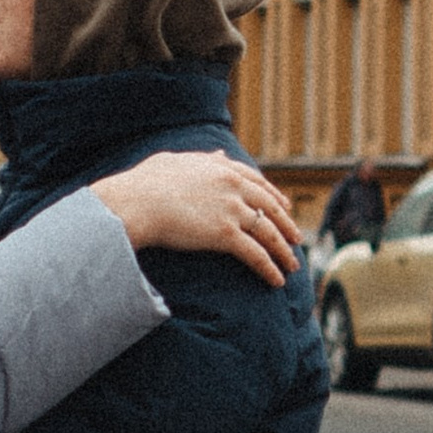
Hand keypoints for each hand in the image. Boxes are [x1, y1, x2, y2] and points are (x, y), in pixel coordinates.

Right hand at [91, 151, 302, 284]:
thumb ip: (203, 158)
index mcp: (221, 167)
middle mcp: (232, 186)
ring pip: (268, 232)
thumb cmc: (144, 183)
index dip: (273, 196)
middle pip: (269, 207)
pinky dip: (269, 268)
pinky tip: (277, 280)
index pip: (257, 181)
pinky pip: (255, 254)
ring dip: (284, 251)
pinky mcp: (225, 234)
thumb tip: (220, 152)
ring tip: (293, 266)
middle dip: (286, 225)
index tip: (283, 207)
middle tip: (297, 238)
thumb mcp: (176, 161)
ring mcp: (231, 210)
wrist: (135, 202)